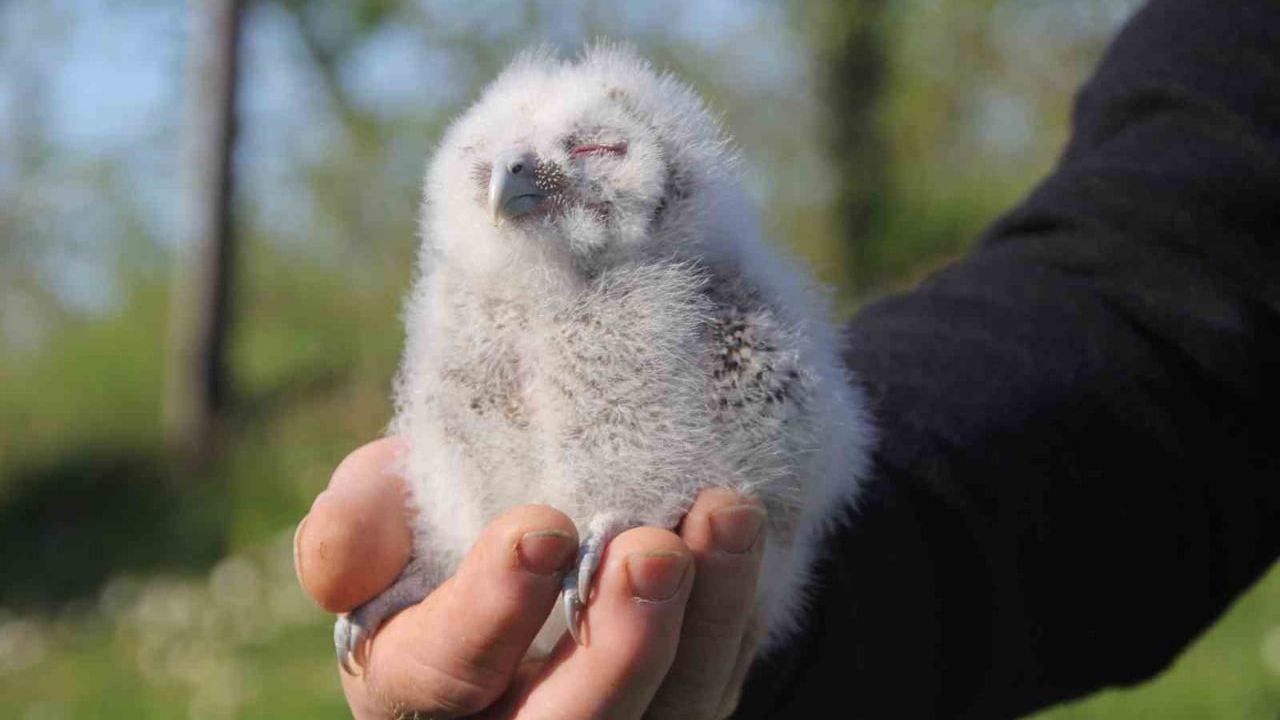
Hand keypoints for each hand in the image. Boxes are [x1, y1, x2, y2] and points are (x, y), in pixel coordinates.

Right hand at [295, 438, 766, 718]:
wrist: (527, 541)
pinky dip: (737, 610)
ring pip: (667, 711)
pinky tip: (738, 533)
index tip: (544, 527)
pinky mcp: (672, 704)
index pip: (440, 676)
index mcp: (412, 686)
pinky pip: (715, 680)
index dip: (491, 610)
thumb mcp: (382, 519)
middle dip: (615, 648)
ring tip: (725, 516)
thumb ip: (357, 523)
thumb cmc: (434, 531)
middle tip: (649, 553)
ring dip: (704, 620)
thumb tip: (365, 534)